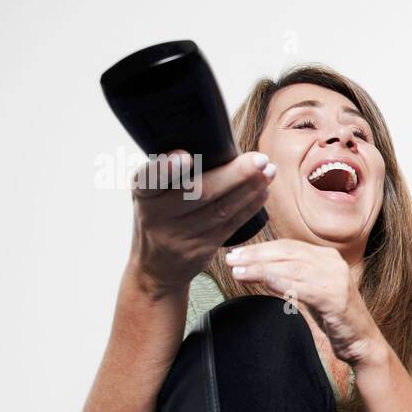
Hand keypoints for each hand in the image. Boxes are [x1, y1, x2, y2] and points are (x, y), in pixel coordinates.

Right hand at [129, 149, 273, 295]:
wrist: (155, 268)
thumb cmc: (159, 217)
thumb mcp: (152, 195)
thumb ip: (172, 174)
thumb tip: (217, 143)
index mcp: (142, 194)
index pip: (149, 179)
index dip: (166, 168)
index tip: (185, 156)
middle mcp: (156, 216)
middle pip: (199, 193)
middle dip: (235, 174)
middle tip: (259, 159)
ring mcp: (179, 237)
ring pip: (221, 210)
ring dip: (250, 189)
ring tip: (269, 172)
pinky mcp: (200, 251)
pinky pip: (230, 226)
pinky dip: (249, 207)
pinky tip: (262, 192)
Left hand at [224, 239, 380, 366]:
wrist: (362, 342)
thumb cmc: (335, 317)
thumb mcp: (314, 290)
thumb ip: (295, 276)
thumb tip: (261, 268)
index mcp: (327, 257)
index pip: (288, 246)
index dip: (260, 249)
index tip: (237, 254)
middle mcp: (333, 263)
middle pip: (288, 254)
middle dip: (256, 256)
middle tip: (231, 260)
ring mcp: (336, 280)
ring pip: (292, 269)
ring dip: (262, 269)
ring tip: (239, 273)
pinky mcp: (336, 299)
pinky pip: (303, 288)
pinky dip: (282, 283)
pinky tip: (264, 282)